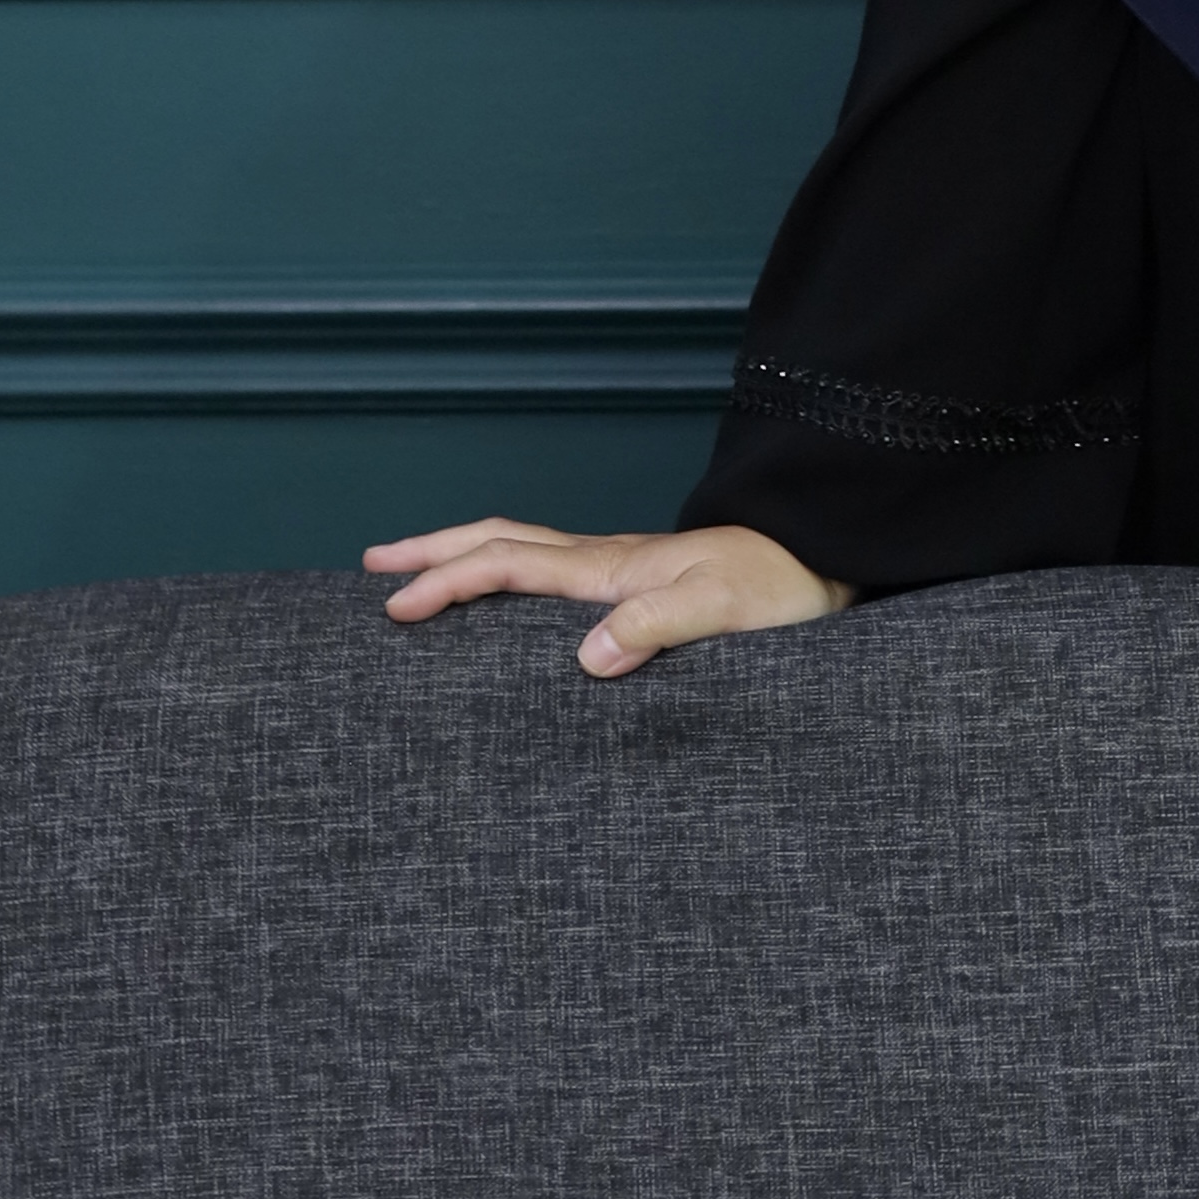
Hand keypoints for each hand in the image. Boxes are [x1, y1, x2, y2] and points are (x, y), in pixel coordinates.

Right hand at [362, 516, 853, 675]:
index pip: (511, 565)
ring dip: (465, 557)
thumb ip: (664, 625)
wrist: (826, 565)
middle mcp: (609, 562)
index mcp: (615, 568)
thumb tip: (589, 656)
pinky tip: (504, 602)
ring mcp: (622, 570)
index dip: (449, 580)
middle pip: (504, 542)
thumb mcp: (728, 611)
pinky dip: (505, 576)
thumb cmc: (782, 590)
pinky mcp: (639, 586)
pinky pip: (550, 574)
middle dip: (435, 549)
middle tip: (373, 564)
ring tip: (416, 576)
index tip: (394, 604)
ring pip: (523, 552)